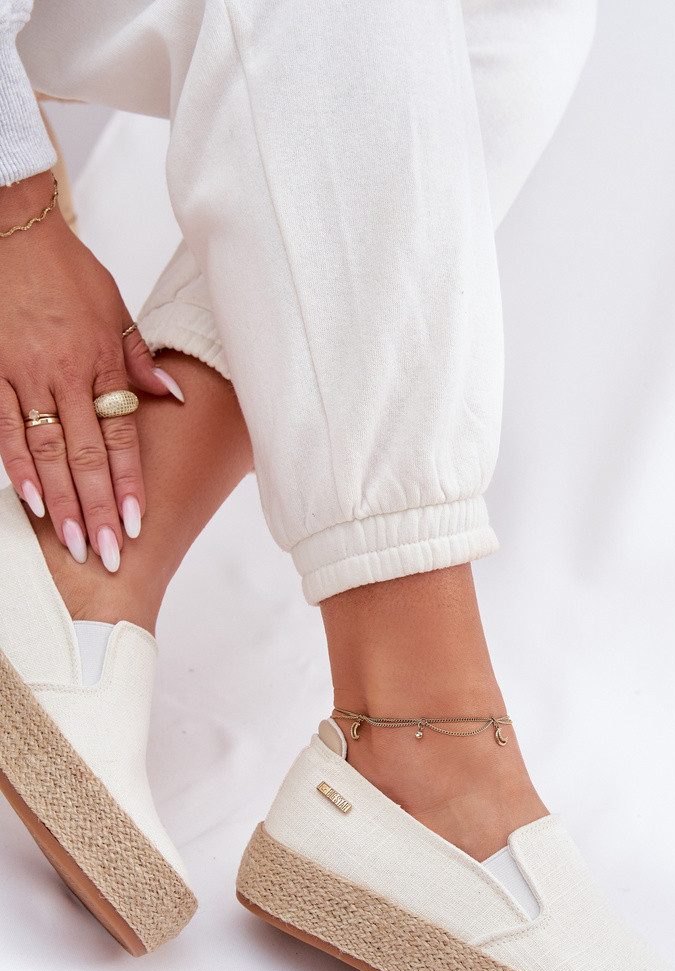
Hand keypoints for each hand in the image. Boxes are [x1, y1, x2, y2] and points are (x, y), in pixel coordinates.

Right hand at [0, 170, 173, 568]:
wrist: (15, 230)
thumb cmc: (70, 272)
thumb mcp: (117, 309)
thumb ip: (140, 361)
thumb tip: (174, 397)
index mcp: (102, 363)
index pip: (120, 436)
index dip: (128, 483)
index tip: (135, 523)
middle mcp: (65, 375)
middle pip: (85, 455)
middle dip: (97, 508)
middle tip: (106, 554)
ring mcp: (25, 375)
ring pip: (45, 450)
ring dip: (60, 501)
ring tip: (72, 543)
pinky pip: (2, 428)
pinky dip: (15, 467)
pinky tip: (27, 503)